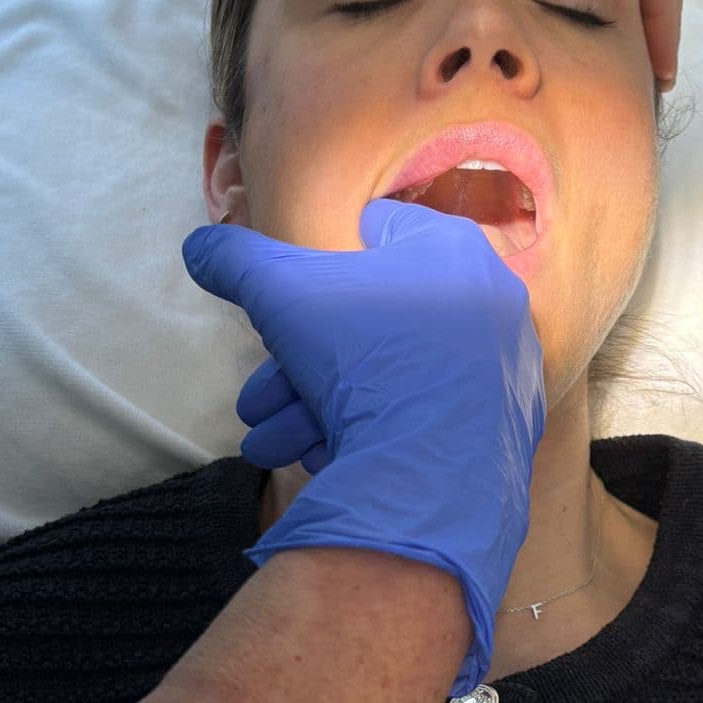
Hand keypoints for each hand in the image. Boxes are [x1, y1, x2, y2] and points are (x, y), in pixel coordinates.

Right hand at [183, 201, 546, 696]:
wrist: (431, 471)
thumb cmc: (364, 357)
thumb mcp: (280, 293)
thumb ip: (237, 262)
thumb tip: (200, 247)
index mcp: (452, 249)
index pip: (374, 230)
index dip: (317, 267)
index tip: (288, 307)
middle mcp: (488, 303)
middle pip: (369, 323)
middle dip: (296, 369)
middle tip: (257, 405)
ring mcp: (501, 373)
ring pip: (387, 380)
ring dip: (315, 412)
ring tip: (273, 445)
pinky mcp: (500, 435)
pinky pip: (421, 423)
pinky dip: (369, 437)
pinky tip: (324, 461)